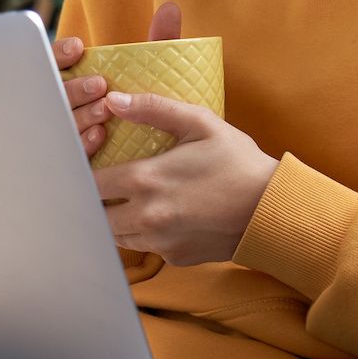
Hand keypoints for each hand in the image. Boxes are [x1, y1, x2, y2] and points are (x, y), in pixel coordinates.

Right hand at [54, 1, 182, 159]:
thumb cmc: (153, 107)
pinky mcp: (75, 163)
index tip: (78, 47)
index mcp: (75, 80)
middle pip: (54, 95)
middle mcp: (65, 106)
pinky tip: (99, 136)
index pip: (51, 63)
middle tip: (99, 84)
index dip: (58, 54)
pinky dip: (82, 143)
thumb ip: (160, 41)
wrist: (164, 156)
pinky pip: (69, 155)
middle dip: (74, 87)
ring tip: (104, 110)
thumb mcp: (154, 73)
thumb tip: (171, 8)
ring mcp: (68, 136)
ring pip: (61, 124)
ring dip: (80, 114)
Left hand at [92, 78, 280, 267]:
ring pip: (116, 235)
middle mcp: (146, 216)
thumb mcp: (200, 123)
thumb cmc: (238, 162)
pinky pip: (146, 247)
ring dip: (118, 219)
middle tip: (110, 184)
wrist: (272, 208)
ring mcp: (160, 242)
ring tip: (133, 200)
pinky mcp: (174, 258)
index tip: (93, 165)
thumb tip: (113, 101)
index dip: (85, 173)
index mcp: (145, 180)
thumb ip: (153, 108)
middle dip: (97, 200)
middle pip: (96, 215)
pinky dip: (147, 234)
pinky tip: (164, 216)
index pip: (90, 183)